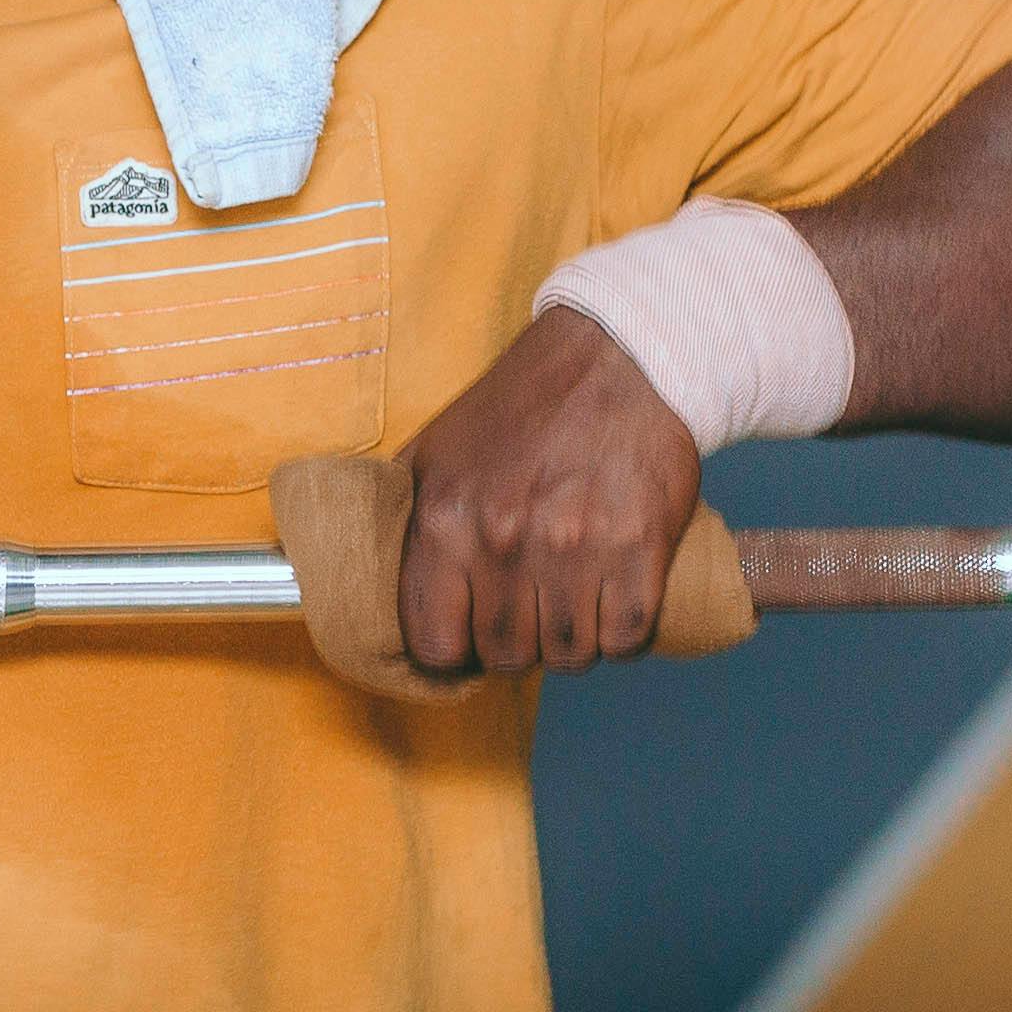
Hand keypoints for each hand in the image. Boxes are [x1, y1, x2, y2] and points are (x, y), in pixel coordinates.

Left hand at [399, 305, 705, 676]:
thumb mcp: (438, 449)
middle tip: (529, 615)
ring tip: (572, 606)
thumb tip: (371, 572)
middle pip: (506, 655)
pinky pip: (627, 637)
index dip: (452, 650)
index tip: (468, 638)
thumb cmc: (524, 405)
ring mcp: (575, 548)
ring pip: (570, 654)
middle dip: (517, 646)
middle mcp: (504, 540)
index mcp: (445, 519)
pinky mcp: (639, 548)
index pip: (433, 644)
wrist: (615, 356)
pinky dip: (622, 635)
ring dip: (572, 643)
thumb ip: (405, 515)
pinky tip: (614, 605)